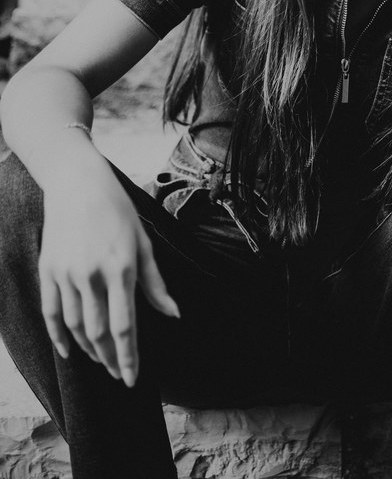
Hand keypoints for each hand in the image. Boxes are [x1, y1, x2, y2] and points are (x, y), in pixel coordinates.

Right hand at [39, 164, 179, 386]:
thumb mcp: (142, 242)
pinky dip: (59, 336)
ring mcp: (67, 274)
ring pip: (76, 326)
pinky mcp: (49, 270)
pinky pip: (51, 313)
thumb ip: (155, 282)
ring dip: (89, 349)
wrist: (78, 183)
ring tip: (102, 360)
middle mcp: (92, 274)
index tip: (133, 378)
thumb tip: (173, 313)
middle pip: (99, 332)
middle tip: (119, 374)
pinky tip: (69, 351)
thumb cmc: (118, 210)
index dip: (129, 356)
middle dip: (111, 359)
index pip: (125, 325)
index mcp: (121, 268)